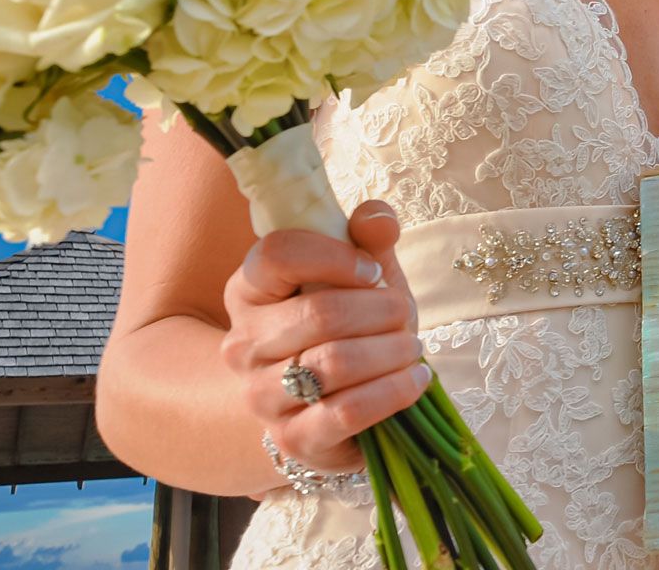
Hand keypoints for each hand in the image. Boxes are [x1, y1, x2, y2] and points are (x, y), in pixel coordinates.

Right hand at [220, 200, 424, 476]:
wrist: (331, 402)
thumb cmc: (350, 326)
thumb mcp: (364, 275)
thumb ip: (369, 237)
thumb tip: (377, 219)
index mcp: (249, 291)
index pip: (277, 255)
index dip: (336, 256)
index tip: (373, 271)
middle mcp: (243, 345)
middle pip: (320, 312)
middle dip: (379, 310)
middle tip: (402, 315)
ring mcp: (262, 396)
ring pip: (335, 363)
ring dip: (391, 352)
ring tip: (411, 348)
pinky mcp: (292, 440)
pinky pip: (346, 412)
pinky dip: (393, 392)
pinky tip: (415, 380)